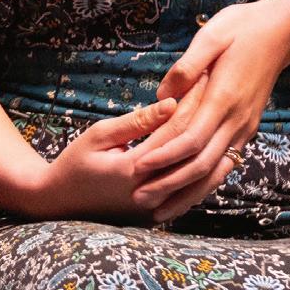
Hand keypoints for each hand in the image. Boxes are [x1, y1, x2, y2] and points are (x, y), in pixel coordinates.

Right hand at [26, 74, 208, 220]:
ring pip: (198, 176)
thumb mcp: (99, 135)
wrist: (59, 204)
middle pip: (191, 150)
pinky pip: (190, 193)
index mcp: (134, 169)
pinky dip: (207, 174)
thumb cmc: (75, 163)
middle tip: (222, 89)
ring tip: (230, 118)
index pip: (175, 129)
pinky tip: (222, 155)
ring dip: (216, 146)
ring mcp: (155, 208)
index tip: (204, 75)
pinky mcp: (157, 215)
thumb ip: (136, 122)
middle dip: (207, 116)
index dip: (192, 100)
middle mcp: (149, 192)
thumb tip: (172, 104)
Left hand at [130, 0, 289, 222]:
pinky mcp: (247, 127)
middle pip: (201, 164)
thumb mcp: (212, 35)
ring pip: (214, 171)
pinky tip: (187, 193)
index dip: (163, 156)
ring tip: (158, 209)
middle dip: (168, 184)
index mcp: (223, 97)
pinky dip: (204, 183)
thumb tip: (162, 96)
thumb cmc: (242, 27)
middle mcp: (236, 119)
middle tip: (137, 199)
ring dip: (186, 193)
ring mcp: (244, 126)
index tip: (136, 167)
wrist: (283, 30)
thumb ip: (186, 66)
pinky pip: (224, 163)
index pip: (190, 138)